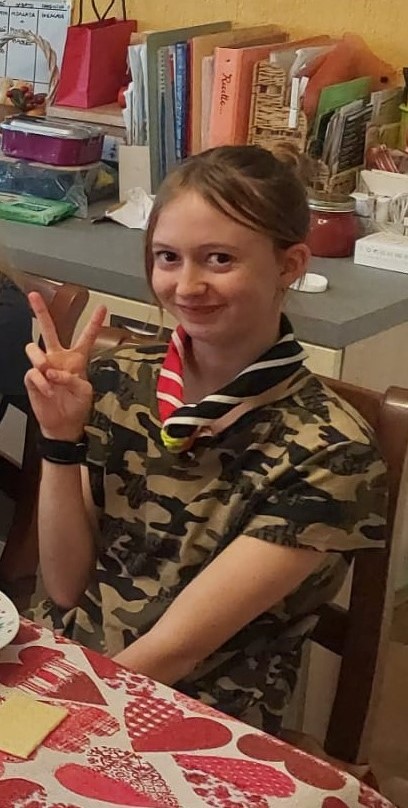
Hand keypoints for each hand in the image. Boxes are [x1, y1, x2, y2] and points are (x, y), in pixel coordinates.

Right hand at [25, 292, 106, 439]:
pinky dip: (41, 382)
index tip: (102, 307)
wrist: (63, 424)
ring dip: (39, 359)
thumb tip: (54, 372)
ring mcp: (44, 366)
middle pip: (48, 330)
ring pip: (33, 348)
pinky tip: (48, 390)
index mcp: (76, 359)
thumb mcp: (85, 392)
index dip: (94, 322)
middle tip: (34, 295)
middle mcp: (58, 358)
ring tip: (48, 372)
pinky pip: (32, 372)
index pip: (86, 336)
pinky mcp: (33, 378)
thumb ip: (73, 379)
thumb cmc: (77, 406)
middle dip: (40, 311)